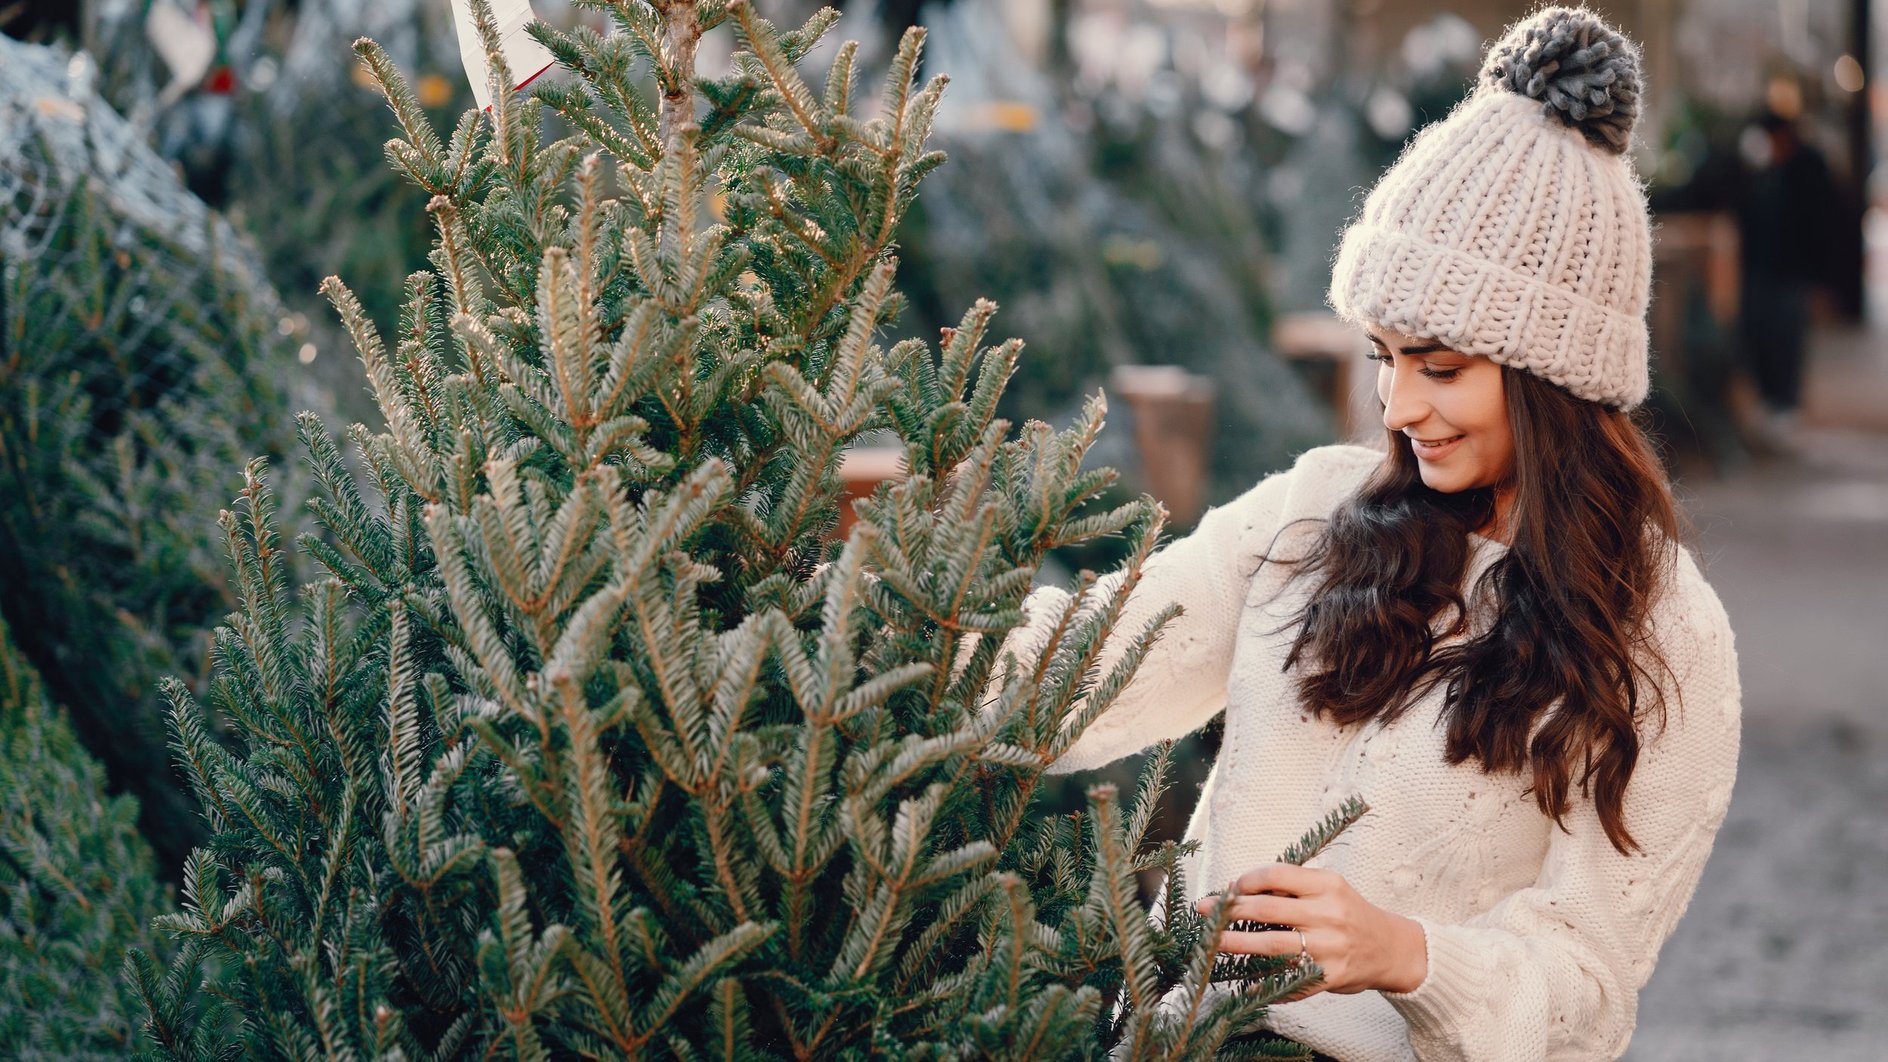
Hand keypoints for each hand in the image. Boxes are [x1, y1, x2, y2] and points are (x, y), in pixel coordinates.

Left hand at [1194, 863, 1427, 999]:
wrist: (1391, 949)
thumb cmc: (1350, 914)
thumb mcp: (1329, 889)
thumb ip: (1292, 887)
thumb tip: (1239, 888)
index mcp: (1328, 885)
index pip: (1276, 874)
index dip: (1245, 880)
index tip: (1227, 888)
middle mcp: (1329, 914)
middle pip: (1267, 909)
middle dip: (1229, 909)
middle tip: (1203, 911)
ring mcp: (1329, 948)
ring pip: (1271, 944)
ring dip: (1236, 942)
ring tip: (1212, 941)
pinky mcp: (1329, 976)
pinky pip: (1290, 979)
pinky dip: (1265, 981)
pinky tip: (1245, 981)